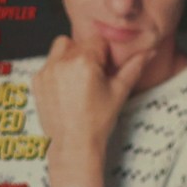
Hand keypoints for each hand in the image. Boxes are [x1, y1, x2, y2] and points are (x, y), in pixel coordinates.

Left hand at [30, 33, 151, 186]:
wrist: (73, 145)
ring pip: (61, 48)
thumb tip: (149, 52)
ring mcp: (47, 71)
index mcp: (84, 61)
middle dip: (88, 55)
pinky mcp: (37, 81)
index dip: (105, 55)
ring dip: (71, 56)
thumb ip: (134, 67)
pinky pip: (49, 64)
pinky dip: (58, 70)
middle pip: (80, 43)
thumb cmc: (96, 122)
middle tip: (93, 78)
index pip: (98, 41)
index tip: (105, 71)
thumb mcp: (119, 91)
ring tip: (79, 80)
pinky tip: (67, 89)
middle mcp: (62, 63)